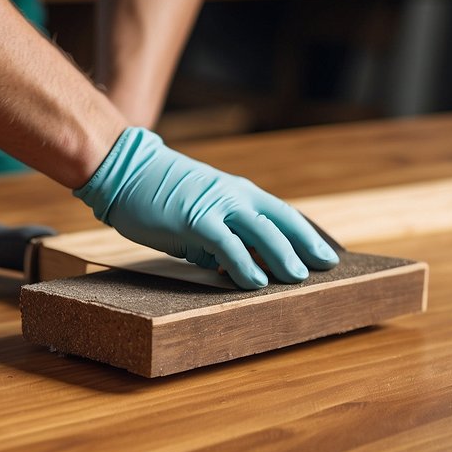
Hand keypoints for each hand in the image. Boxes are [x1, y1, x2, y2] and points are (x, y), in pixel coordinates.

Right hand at [74, 128, 339, 288]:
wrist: (124, 169)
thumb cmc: (157, 194)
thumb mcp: (196, 213)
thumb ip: (214, 236)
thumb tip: (218, 264)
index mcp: (238, 193)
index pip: (282, 215)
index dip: (306, 235)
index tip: (325, 254)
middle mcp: (234, 196)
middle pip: (282, 222)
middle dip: (306, 246)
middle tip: (326, 267)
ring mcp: (216, 206)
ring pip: (262, 233)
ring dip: (283, 257)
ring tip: (298, 279)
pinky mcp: (195, 219)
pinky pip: (227, 245)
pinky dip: (244, 265)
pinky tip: (256, 282)